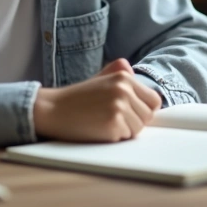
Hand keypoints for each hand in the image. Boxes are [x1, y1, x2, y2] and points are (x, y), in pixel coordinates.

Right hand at [32, 58, 161, 141]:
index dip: (144, 110)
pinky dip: (114, 137)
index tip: (133, 114)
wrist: (52, 109)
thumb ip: (119, 73)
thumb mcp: (100, 78)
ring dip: (124, 131)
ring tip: (104, 122)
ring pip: (138, 128)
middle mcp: (124, 89)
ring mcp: (119, 106)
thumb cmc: (76, 98)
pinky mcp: (113, 123)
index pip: (154, 100)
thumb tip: (132, 69)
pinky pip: (125, 137)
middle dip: (135, 122)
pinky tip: (99, 128)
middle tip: (113, 119)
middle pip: (148, 116)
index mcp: (123, 77)